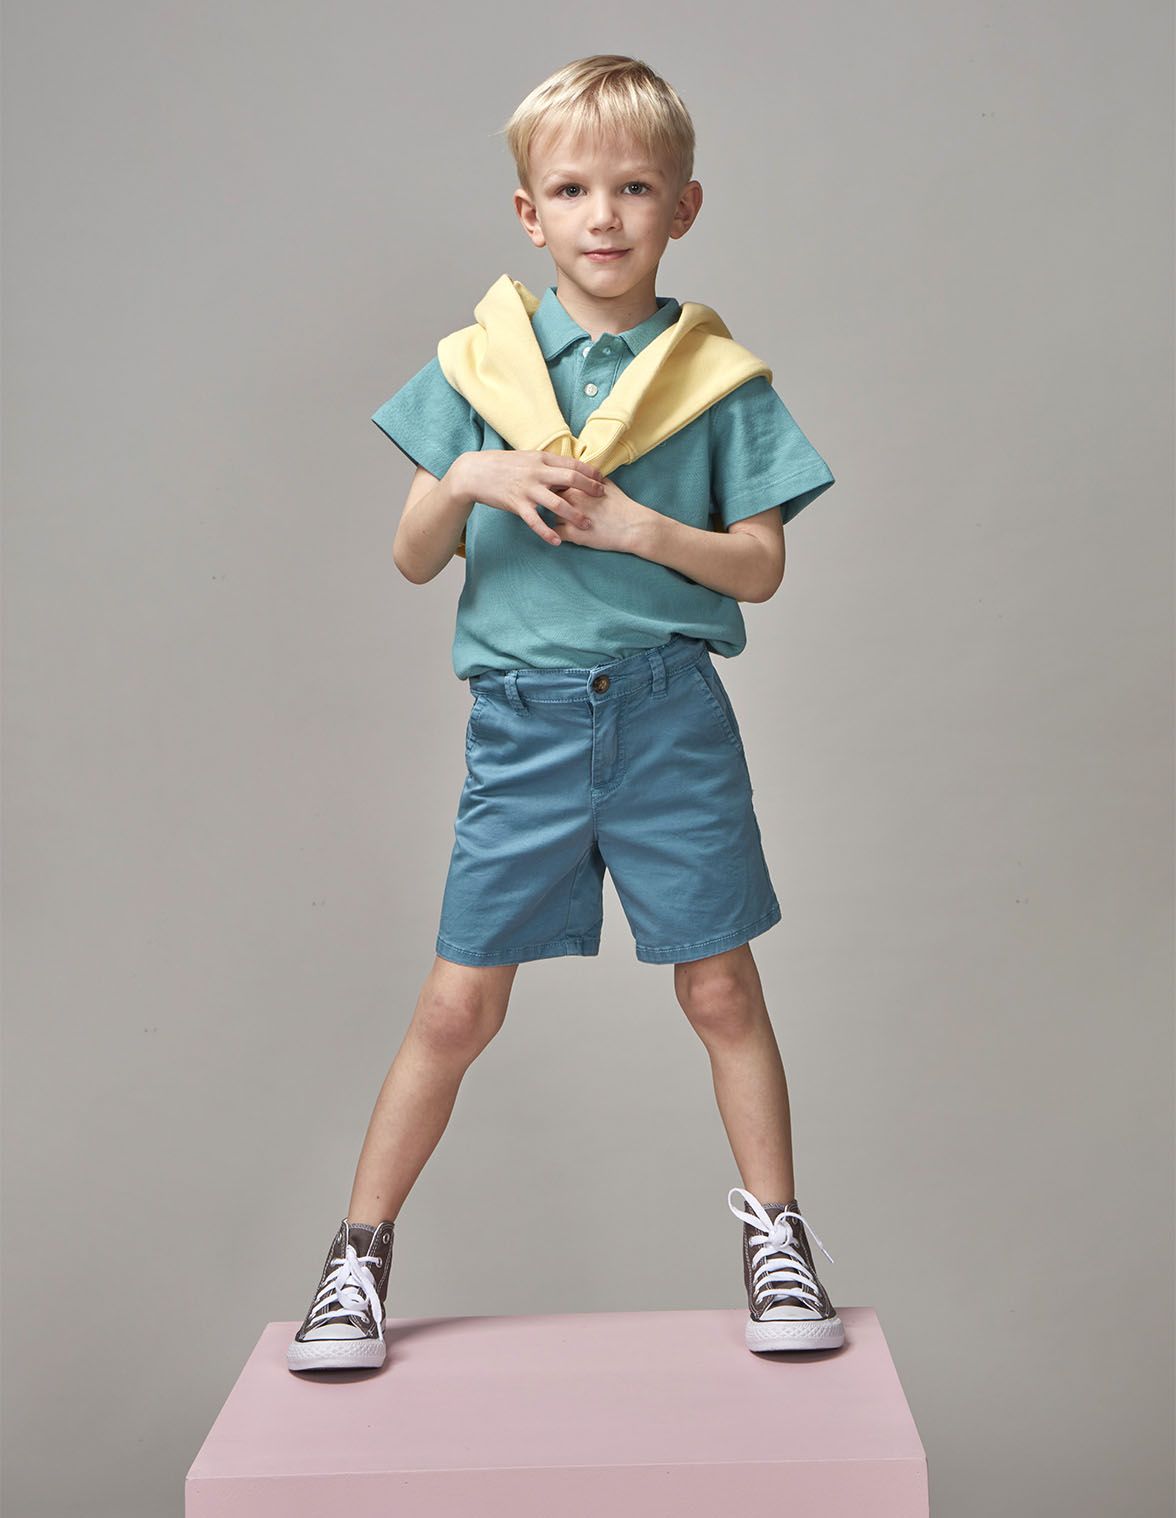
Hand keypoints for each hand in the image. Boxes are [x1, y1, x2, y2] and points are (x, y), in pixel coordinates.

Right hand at [454, 451, 603, 546]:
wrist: (474, 473)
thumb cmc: (501, 465)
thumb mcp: (526, 458)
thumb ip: (545, 463)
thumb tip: (565, 468)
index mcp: (541, 459)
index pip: (572, 464)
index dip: (590, 472)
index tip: (602, 479)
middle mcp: (537, 473)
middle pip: (571, 480)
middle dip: (590, 489)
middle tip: (602, 498)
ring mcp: (527, 489)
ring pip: (557, 504)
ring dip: (575, 515)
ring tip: (587, 525)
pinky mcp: (517, 504)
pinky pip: (535, 521)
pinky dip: (547, 532)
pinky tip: (557, 541)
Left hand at [550, 475, 652, 553]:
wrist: (632, 526)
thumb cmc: (621, 505)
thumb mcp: (607, 485)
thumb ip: (590, 479)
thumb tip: (583, 475)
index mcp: (577, 485)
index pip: (555, 482)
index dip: (557, 488)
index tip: (559, 492)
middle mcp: (570, 498)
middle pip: (549, 497)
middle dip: (551, 501)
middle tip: (558, 506)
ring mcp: (569, 516)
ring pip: (550, 515)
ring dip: (556, 518)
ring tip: (566, 522)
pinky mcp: (572, 534)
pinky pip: (555, 533)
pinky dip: (556, 534)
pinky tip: (564, 534)